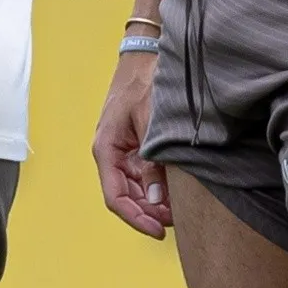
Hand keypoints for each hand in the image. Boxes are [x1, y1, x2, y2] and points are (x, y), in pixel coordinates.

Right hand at [93, 46, 170, 237]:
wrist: (145, 56)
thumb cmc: (143, 82)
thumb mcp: (150, 121)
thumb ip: (152, 160)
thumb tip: (156, 197)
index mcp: (106, 149)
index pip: (116, 197)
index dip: (136, 218)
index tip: (159, 230)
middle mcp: (112, 154)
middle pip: (127, 197)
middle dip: (149, 213)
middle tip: (177, 221)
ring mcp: (124, 151)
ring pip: (137, 189)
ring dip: (155, 202)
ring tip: (180, 209)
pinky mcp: (137, 146)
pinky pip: (145, 175)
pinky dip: (159, 186)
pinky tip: (177, 191)